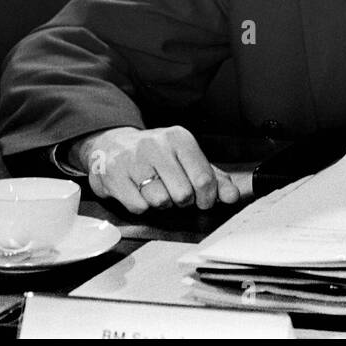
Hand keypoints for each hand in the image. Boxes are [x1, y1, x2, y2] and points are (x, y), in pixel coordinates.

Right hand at [72, 126, 240, 213]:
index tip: (203, 200)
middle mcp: (156, 145)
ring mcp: (133, 159)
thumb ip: (214, 178)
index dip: (207, 198)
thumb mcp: (188, 159)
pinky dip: (142, 206)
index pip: (203, 179)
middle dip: (182, 200)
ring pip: (160, 201)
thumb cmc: (158, 156)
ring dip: (161, 203)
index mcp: (179, 138)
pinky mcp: (114, 175)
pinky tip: (139, 192)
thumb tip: (232, 196)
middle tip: (175, 192)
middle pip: (183, 194)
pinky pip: (138, 207)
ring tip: (155, 189)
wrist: (114, 145)